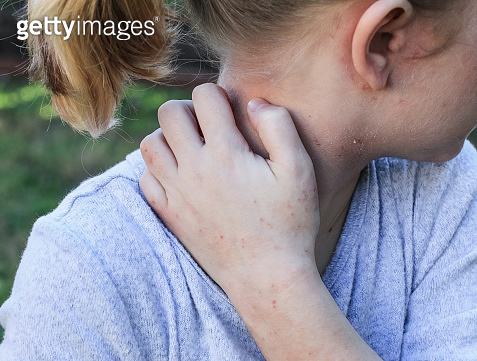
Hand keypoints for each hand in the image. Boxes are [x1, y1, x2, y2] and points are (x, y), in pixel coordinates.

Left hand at [140, 84, 381, 359]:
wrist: (266, 277)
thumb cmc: (289, 223)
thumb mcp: (299, 170)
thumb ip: (279, 126)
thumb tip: (254, 102)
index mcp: (226, 153)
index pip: (204, 97)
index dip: (218, 94)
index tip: (230, 109)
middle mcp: (194, 169)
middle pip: (168, 113)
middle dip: (187, 108)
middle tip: (207, 123)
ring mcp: (177, 193)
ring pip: (150, 144)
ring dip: (168, 136)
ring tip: (191, 146)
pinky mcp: (170, 215)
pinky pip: (146, 179)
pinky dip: (157, 169)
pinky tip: (180, 174)